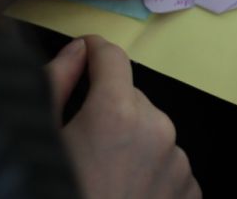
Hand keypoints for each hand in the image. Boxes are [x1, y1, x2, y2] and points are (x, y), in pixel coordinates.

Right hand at [45, 36, 200, 198]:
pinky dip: (153, 170)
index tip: (87, 52)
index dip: (95, 51)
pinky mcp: (191, 188)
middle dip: (112, 108)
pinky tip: (129, 190)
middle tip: (87, 142)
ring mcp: (179, 160)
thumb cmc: (63, 190)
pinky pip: (170, 163)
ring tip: (108, 175)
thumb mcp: (45, 138)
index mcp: (118, 110)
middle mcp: (158, 128)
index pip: (113, 57)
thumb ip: (58, 84)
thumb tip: (76, 52)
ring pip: (155, 130)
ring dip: (135, 141)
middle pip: (133, 98)